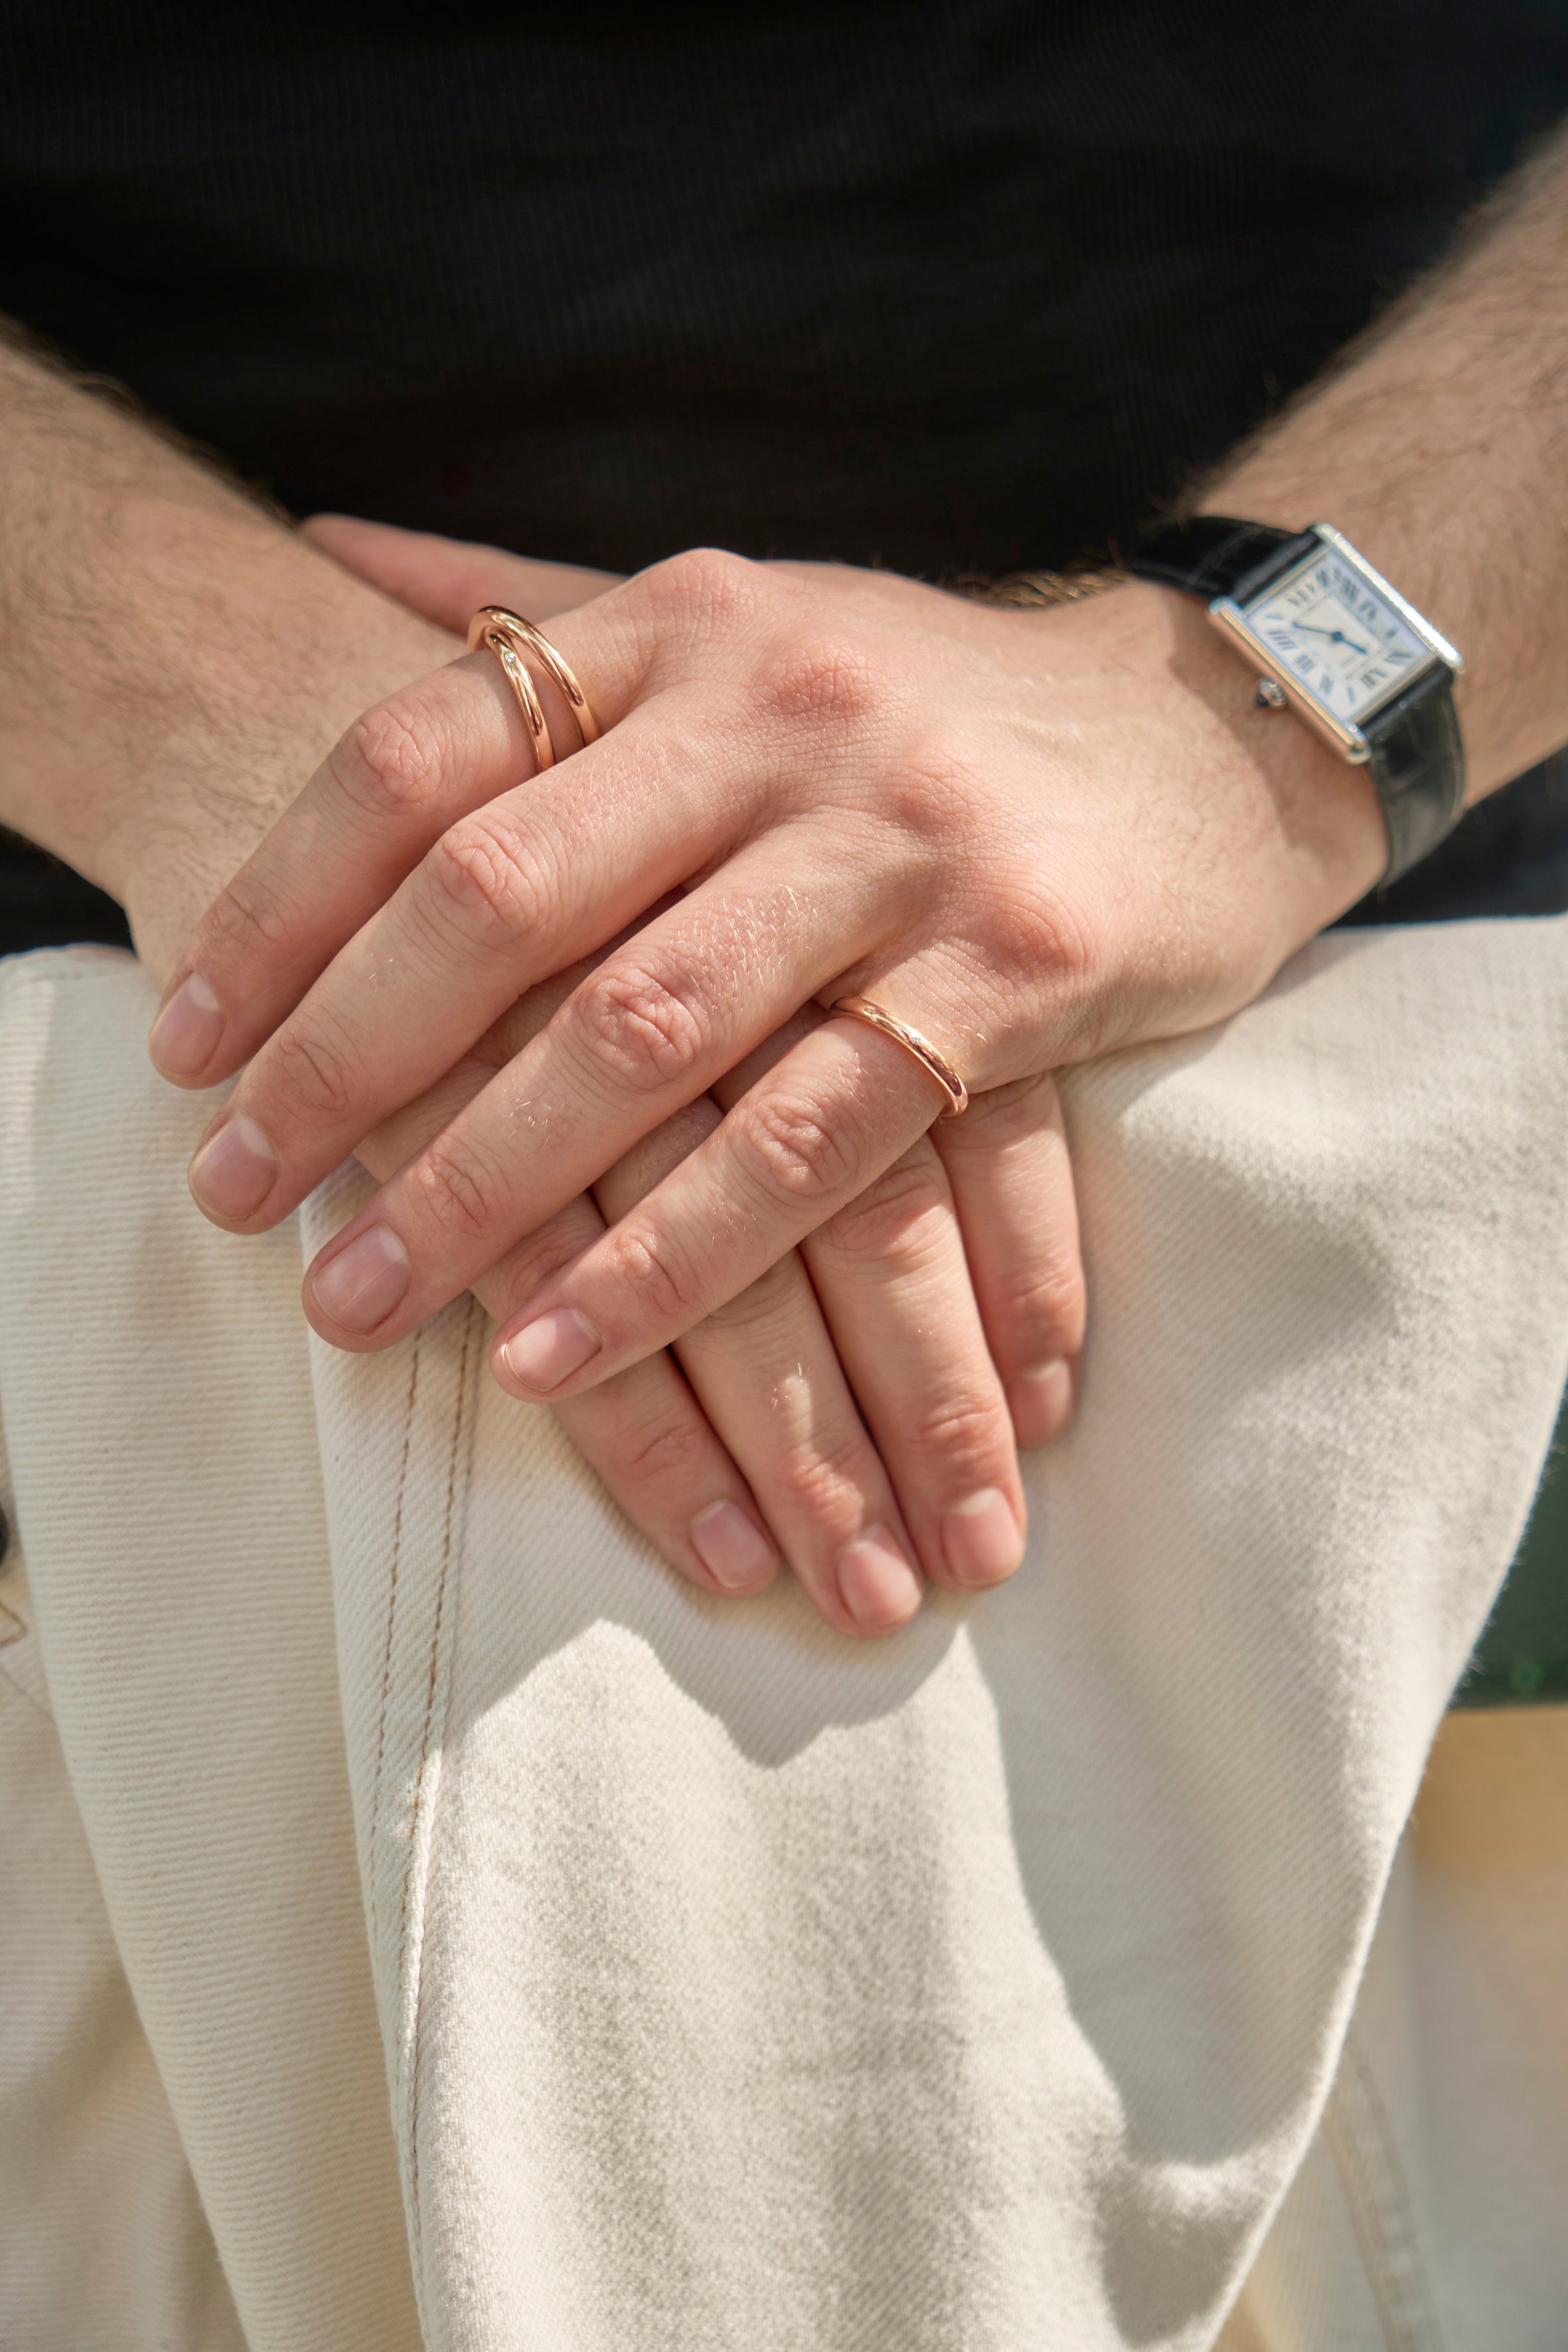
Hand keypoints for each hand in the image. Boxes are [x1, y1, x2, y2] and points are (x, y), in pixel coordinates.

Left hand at [197, 520, 1086, 1637]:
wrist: (1212, 730)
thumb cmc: (935, 703)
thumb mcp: (743, 616)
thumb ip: (542, 600)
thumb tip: (329, 546)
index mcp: (683, 626)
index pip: (423, 756)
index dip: (283, 908)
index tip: (185, 1045)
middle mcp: (777, 712)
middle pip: (504, 900)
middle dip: (345, 1067)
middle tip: (231, 1199)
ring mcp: (900, 839)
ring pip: (648, 1034)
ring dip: (485, 1190)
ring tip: (360, 1309)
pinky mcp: (1013, 968)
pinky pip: (812, 1139)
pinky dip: (678, 1258)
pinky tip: (563, 1347)